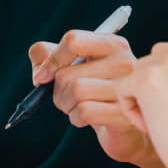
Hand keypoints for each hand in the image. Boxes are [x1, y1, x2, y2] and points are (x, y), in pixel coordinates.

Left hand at [27, 31, 150, 165]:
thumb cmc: (95, 92)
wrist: (124, 127)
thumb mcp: (71, 67)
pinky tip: (87, 118)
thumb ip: (48, 55)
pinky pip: (84, 111)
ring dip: (66, 105)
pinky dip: (76, 118)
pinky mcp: (124, 113)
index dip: (51, 61)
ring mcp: (127, 88)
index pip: (73, 40)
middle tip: (67, 97)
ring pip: (75, 91)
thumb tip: (41, 72)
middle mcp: (124, 61)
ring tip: (77, 106)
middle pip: (66, 73)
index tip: (43, 76)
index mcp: (112, 44)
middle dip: (57, 91)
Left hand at [114, 41, 167, 167]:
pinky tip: (150, 125)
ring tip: (162, 121)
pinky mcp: (146, 79)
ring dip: (142, 98)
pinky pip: (122, 89)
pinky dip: (130, 109)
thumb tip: (167, 75)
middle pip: (152, 61)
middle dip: (154, 88)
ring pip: (136, 74)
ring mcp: (167, 62)